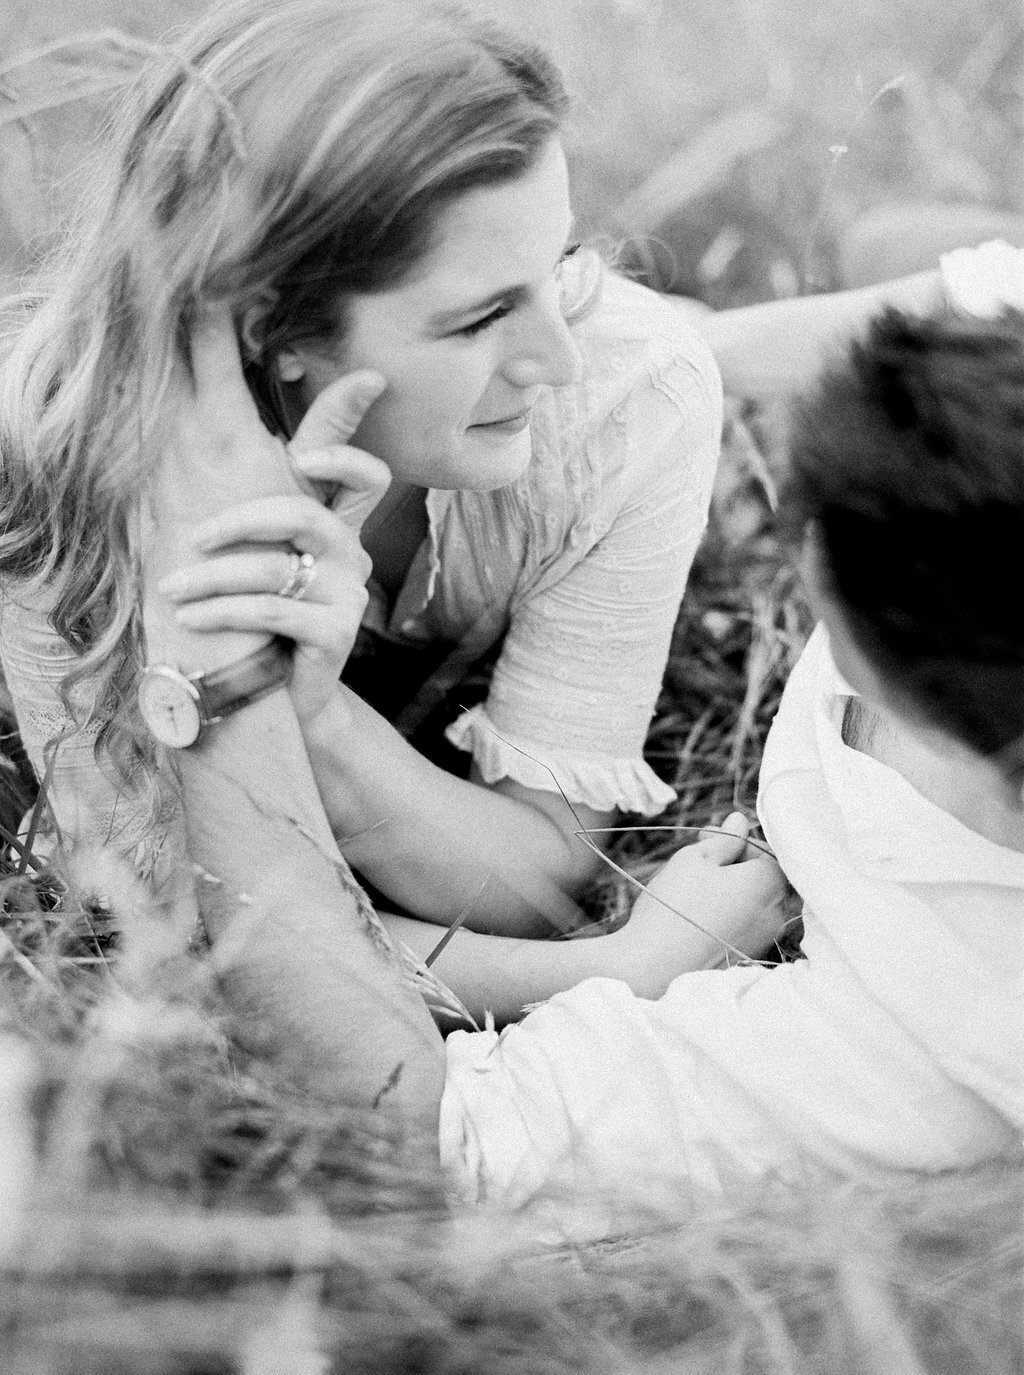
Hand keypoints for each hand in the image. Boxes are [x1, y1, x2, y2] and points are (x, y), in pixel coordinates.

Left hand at [146, 311, 389, 724]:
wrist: (283, 699)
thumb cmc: (260, 620)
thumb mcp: (260, 559)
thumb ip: (250, 510)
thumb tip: (188, 450)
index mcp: (335, 525)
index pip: (363, 474)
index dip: (344, 448)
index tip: (305, 449)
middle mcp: (351, 552)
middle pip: (303, 512)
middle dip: (239, 521)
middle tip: (193, 537)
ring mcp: (348, 593)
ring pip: (275, 567)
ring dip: (212, 578)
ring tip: (171, 589)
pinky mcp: (337, 631)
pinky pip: (273, 609)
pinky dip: (223, 612)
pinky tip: (190, 618)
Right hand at [617, 812, 795, 995]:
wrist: (655, 967)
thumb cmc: (676, 905)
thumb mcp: (695, 859)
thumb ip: (725, 839)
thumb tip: (740, 821)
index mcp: (770, 882)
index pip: (766, 850)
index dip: (736, 840)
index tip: (705, 837)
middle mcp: (777, 913)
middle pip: (763, 876)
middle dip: (734, 863)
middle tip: (697, 857)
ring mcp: (764, 939)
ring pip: (754, 900)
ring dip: (731, 888)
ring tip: (694, 885)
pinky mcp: (747, 958)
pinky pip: (744, 924)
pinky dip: (727, 912)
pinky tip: (697, 912)